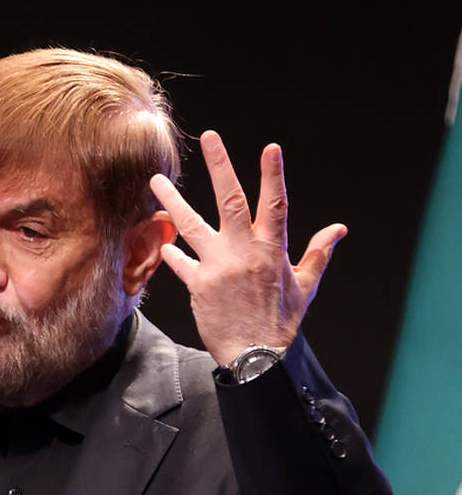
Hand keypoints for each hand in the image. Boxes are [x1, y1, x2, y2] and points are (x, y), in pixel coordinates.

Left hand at [149, 131, 346, 365]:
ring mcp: (219, 267)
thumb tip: (339, 229)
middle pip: (230, 200)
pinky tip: (163, 242)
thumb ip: (318, 253)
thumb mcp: (305, 286)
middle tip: (209, 136)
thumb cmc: (281, 321)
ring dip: (172, 201)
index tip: (270, 148)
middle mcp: (244, 252)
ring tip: (155, 180)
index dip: (272, 175)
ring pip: (191, 225)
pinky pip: (179, 263)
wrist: (256, 357)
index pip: (275, 204)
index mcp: (272, 250)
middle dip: (220, 166)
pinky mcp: (198, 285)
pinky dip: (171, 253)